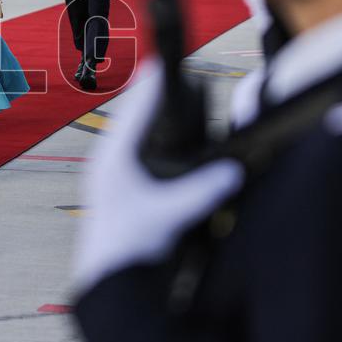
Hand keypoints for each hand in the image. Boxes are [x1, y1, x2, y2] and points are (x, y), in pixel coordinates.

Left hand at [73, 60, 243, 292]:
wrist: (109, 280)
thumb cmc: (129, 246)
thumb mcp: (168, 216)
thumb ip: (201, 192)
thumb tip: (233, 171)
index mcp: (114, 159)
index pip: (134, 111)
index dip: (150, 85)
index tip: (162, 62)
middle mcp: (108, 161)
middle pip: (130, 117)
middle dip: (148, 95)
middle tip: (165, 71)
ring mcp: (111, 174)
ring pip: (129, 134)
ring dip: (145, 115)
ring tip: (163, 96)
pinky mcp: (118, 187)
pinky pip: (132, 151)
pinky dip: (146, 137)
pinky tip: (160, 139)